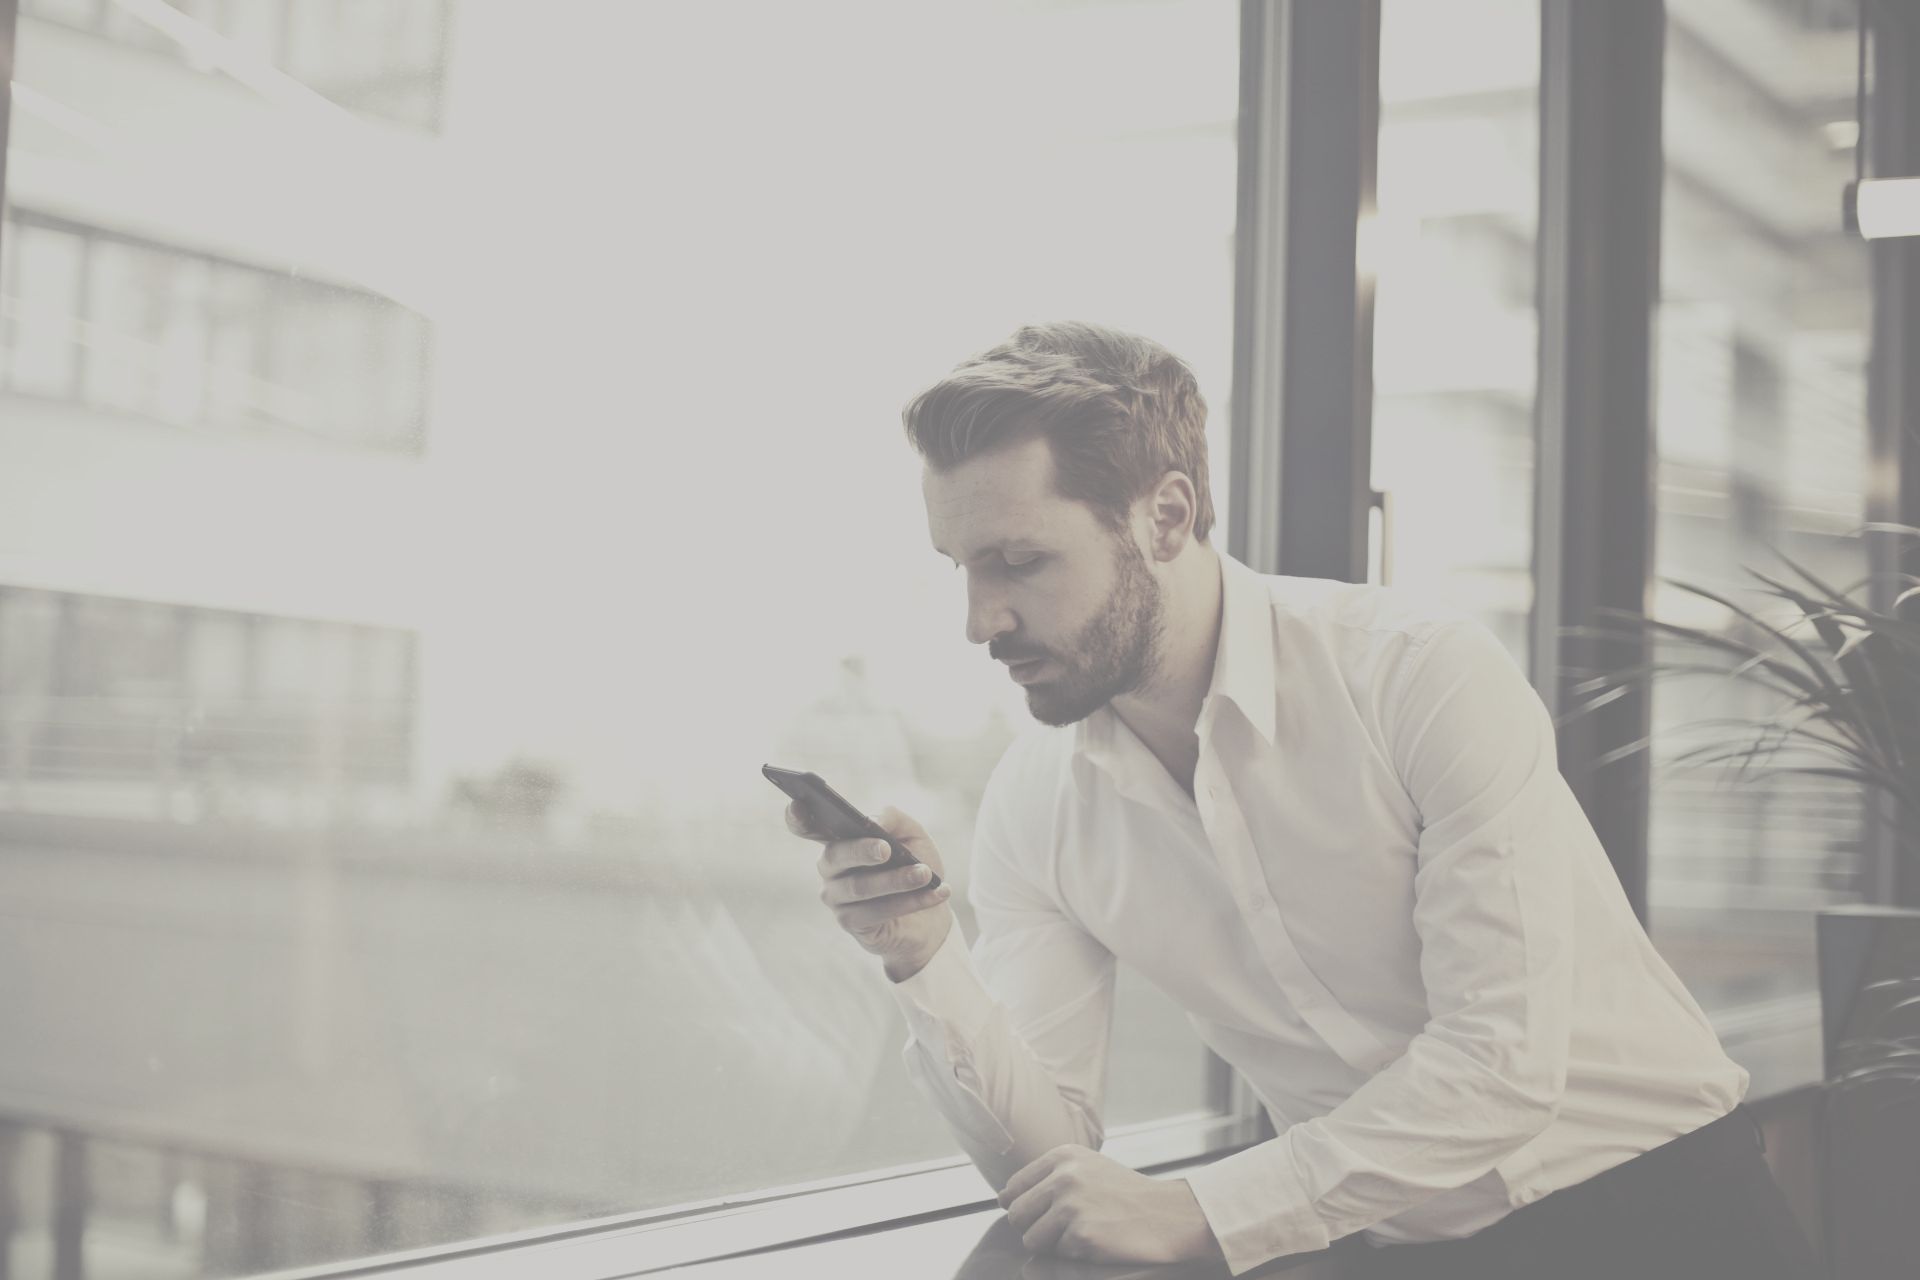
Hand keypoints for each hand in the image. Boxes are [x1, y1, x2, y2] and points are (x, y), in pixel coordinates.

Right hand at [788, 801, 951, 976]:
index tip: (797, 803)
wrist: (932, 914)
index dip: (797, 817)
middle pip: (835, 855)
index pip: (806, 826)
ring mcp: (836, 898)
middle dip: (862, 851)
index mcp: (839, 839)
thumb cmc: (915, 865)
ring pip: (860, 887)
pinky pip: (876, 912)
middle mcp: (830, 867)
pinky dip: (909, 901)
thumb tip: (872, 821)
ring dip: (896, 880)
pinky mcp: (851, 923)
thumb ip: (893, 818)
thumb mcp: (912, 835)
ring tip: (925, 874)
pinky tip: (935, 894)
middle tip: (886, 849)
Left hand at [998, 1144, 1224, 1265]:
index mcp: (1062, 1156)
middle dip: (1034, 1228)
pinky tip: (1099, 1241)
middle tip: (1064, 1229)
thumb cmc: (1127, 1194)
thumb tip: (1005, 1198)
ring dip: (1053, 1244)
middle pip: (1017, 1215)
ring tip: (1083, 1233)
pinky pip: (1058, 1255)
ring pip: (1031, 1239)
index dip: (1022, 1207)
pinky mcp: (1082, 1235)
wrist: (1169, 1214)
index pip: (1014, 1187)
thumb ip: (1048, 1177)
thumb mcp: (1087, 1168)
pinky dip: (1075, 1254)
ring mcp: (1072, 1206)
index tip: (1040, 1214)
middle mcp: (1063, 1176)